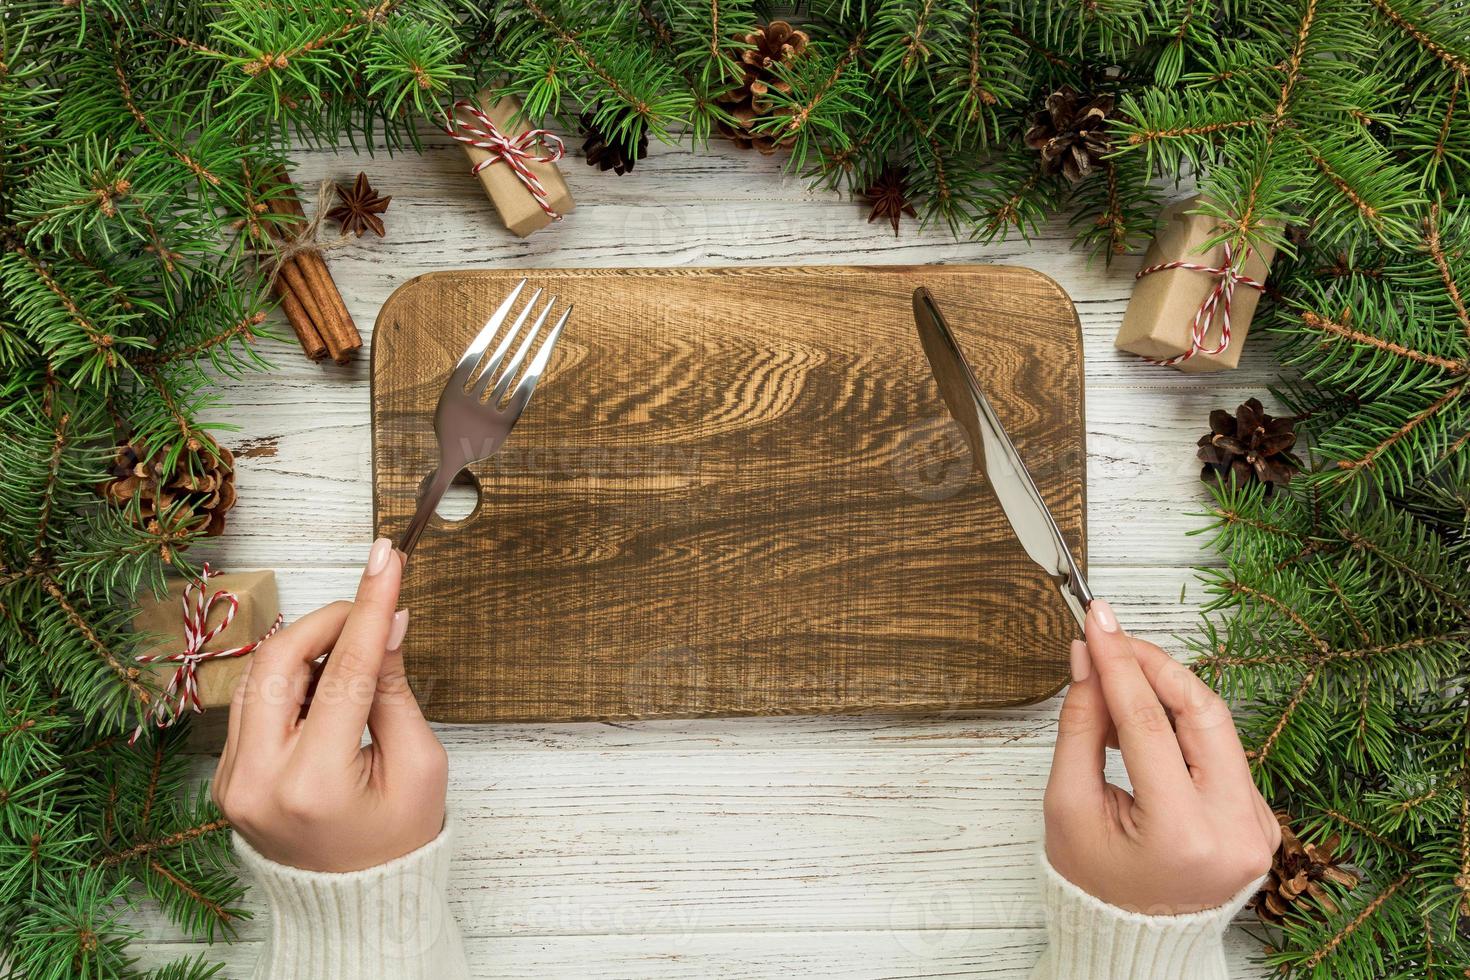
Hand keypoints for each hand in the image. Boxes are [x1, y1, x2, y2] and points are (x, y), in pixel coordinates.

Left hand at [212, 538, 448, 871]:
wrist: (355, 906)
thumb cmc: (397, 841)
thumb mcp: (419, 765)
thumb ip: (394, 690)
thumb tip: (385, 623)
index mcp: (314, 782)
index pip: (343, 670)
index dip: (368, 605)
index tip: (385, 558)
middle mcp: (258, 779)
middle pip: (277, 657)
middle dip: (325, 619)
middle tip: (369, 608)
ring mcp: (232, 780)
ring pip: (258, 673)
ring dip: (307, 647)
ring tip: (354, 656)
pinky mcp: (225, 776)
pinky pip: (253, 702)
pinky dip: (291, 679)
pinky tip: (326, 691)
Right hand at [1043, 600, 1279, 913]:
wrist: (1134, 938)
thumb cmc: (1095, 882)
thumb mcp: (1069, 805)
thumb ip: (1081, 726)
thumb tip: (1088, 660)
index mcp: (1184, 834)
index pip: (1149, 724)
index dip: (1119, 663)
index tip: (1096, 622)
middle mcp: (1235, 829)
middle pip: (1201, 712)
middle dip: (1155, 665)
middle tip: (1112, 638)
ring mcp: (1257, 825)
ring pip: (1218, 724)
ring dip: (1168, 689)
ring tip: (1119, 678)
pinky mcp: (1261, 818)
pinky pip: (1224, 750)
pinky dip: (1184, 724)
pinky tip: (1145, 720)